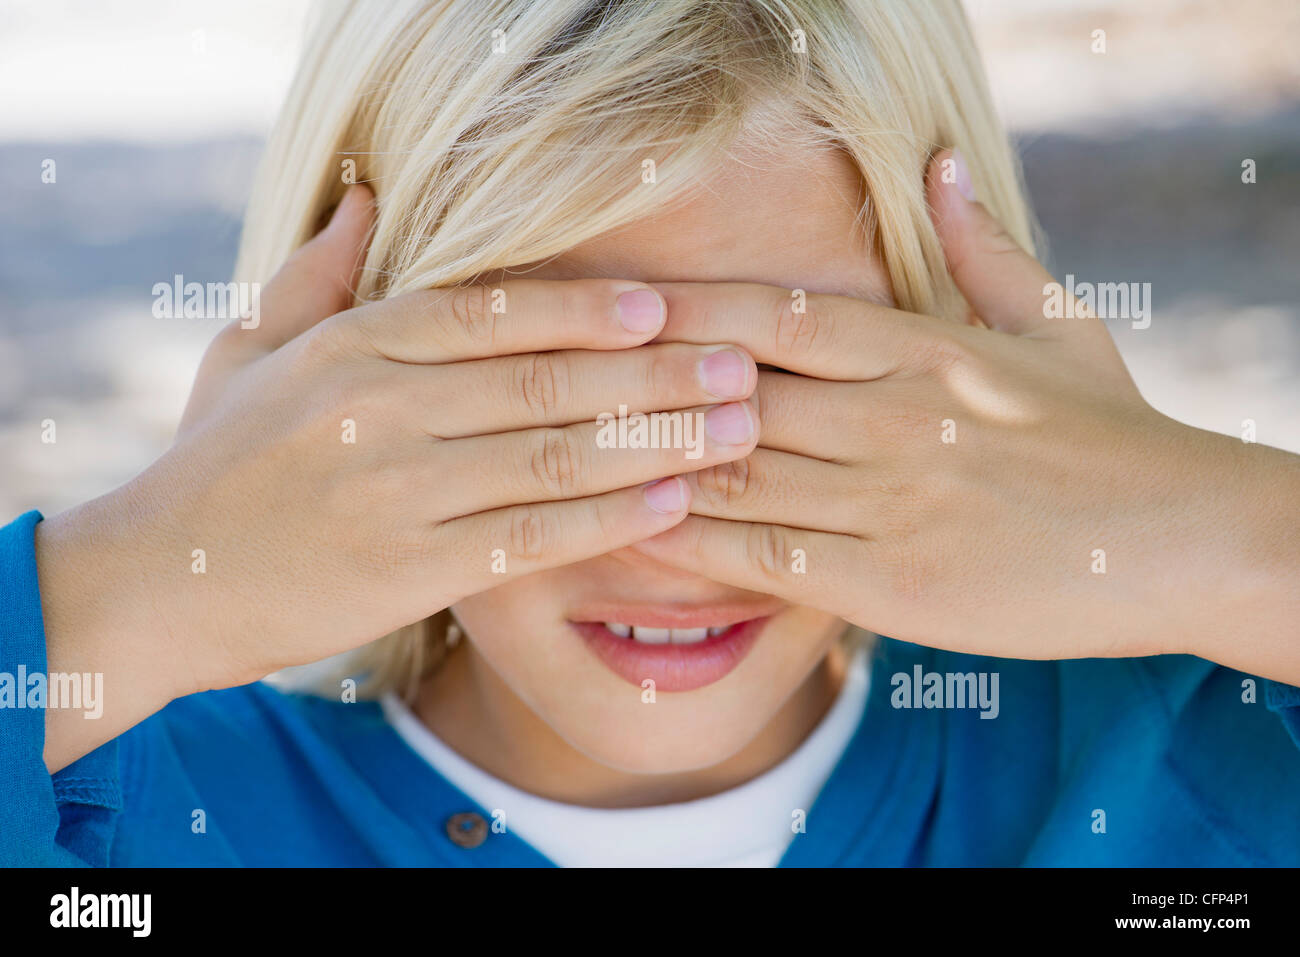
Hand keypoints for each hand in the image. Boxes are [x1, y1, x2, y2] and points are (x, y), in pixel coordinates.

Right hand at [36, 186, 761, 767]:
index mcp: (349, 349)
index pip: (485, 314)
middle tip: (740, 364)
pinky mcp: (411, 571)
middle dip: (654, 372)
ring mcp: (397, 492)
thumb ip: (316, 276)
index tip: (663, 305)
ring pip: (553, 457)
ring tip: (737, 429)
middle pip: (543, 381)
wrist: (158, 581)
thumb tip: (369, 198)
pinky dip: (610, 519)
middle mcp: (379, 411)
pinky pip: (531, 537)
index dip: (583, 308)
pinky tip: (675, 503)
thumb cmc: (217, 460)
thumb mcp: (249, 351)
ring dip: (657, 441)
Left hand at [632, 151, 1299, 668]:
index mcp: (923, 348)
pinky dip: (700, 544)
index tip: (616, 305)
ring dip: (656, 463)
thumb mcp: (1055, 323)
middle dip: (647, 389)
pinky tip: (645, 535)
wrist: (1187, 540)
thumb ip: (980, 249)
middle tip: (564, 384)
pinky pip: (768, 556)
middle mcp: (893, 415)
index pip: (775, 313)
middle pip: (735, 391)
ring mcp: (889, 500)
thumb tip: (941, 165)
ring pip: (739, 472)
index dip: (685, 308)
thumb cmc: (1114, 432)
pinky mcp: (891, 582)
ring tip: (578, 456)